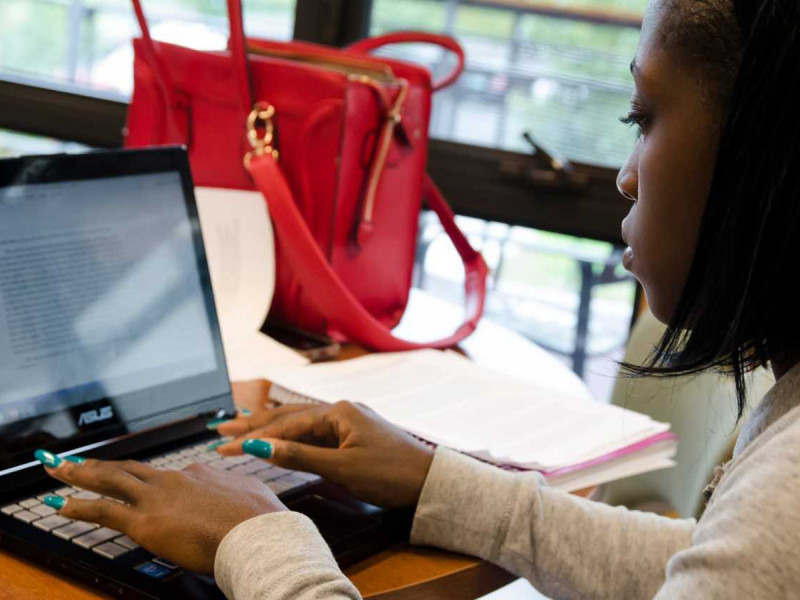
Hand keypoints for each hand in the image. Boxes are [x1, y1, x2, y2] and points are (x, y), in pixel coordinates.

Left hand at [43, 458, 285, 573]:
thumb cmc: (261, 520)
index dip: (150, 482)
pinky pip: (104, 510)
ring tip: (58, 471)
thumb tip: (239, 496)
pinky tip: (61, 505)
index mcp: (200, 474)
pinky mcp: (145, 521)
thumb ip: (236, 492)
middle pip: (129, 469)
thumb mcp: (252, 496)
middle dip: (98, 465)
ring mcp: (158, 498)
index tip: (141, 485)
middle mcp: (175, 479)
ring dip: (80, 475)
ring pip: (110, 480)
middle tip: (73, 461)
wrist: (257, 533)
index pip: (168, 477)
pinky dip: (79, 506)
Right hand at [216, 401, 434, 508]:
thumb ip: (299, 456)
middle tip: (221, 428)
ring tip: (242, 425)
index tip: (223, 446)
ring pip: (301, 424)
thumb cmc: (390, 473)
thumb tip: (261, 447)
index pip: (285, 425)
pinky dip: (293, 436)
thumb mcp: (342, 467)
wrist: (430, 481)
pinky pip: (316, 433)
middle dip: (254, 424)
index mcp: (338, 412)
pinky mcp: (355, 435)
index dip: (253, 437)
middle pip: (289, 417)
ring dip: (271, 428)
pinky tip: (282, 437)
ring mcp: (349, 422)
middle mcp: (341, 410)